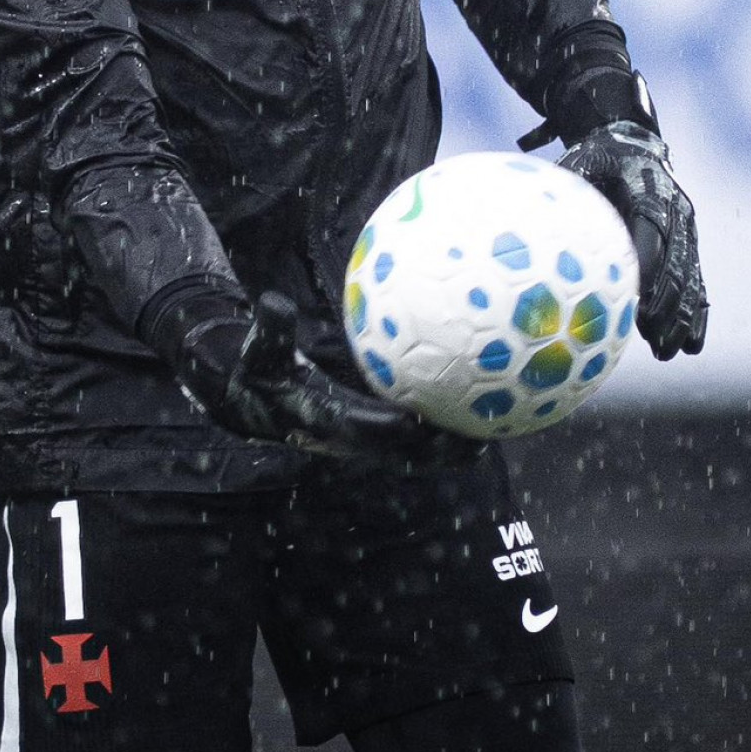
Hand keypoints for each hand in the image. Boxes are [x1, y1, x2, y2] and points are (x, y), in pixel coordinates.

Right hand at [147, 285, 479, 465]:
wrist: (253, 399)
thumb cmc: (256, 370)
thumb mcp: (257, 350)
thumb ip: (269, 330)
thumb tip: (272, 300)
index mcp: (325, 420)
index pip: (363, 429)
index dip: (391, 429)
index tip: (420, 420)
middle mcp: (351, 436)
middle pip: (404, 451)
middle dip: (441, 449)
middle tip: (481, 435)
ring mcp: (365, 436)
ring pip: (416, 449)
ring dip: (453, 444)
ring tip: (497, 425)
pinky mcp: (373, 427)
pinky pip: (414, 428)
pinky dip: (443, 421)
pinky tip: (475, 397)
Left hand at [560, 120, 708, 359]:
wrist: (634, 141)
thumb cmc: (599, 154)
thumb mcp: (581, 161)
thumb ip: (568, 188)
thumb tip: (535, 219)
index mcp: (651, 190)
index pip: (652, 233)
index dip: (649, 269)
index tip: (638, 303)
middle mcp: (677, 210)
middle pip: (677, 263)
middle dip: (665, 304)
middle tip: (650, 337)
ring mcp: (687, 228)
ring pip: (690, 277)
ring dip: (681, 317)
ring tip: (666, 351)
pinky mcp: (689, 241)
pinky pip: (697, 280)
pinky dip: (696, 312)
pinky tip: (691, 344)